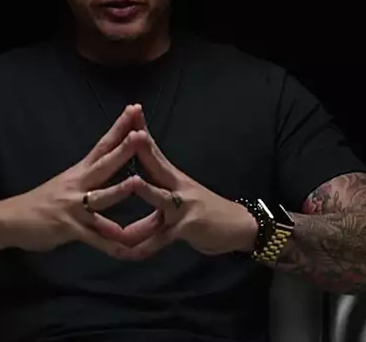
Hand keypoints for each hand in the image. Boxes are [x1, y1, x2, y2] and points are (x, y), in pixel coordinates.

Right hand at [2, 105, 157, 258]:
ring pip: (100, 198)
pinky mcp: (68, 227)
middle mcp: (77, 185)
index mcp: (79, 172)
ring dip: (118, 190)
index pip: (103, 145)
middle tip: (142, 134)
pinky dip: (108, 241)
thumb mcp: (66, 185)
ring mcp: (73, 206)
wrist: (9, 220)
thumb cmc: (41, 203)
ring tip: (136, 182)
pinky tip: (122, 244)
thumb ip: (89, 179)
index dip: (119, 128)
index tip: (134, 109)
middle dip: (124, 149)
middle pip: (105, 164)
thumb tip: (110, 167)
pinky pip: (93, 236)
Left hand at [120, 126, 258, 258]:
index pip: (155, 153)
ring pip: (162, 199)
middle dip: (143, 149)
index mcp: (175, 179)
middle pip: (157, 165)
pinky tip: (126, 251)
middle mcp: (179, 188)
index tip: (130, 113)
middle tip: (129, 132)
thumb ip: (155, 202)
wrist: (240, 228)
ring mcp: (184, 207)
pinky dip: (143, 247)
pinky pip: (161, 239)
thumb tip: (130, 198)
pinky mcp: (188, 228)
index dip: (142, 134)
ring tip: (133, 182)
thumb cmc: (206, 213)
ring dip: (148, 191)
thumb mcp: (180, 202)